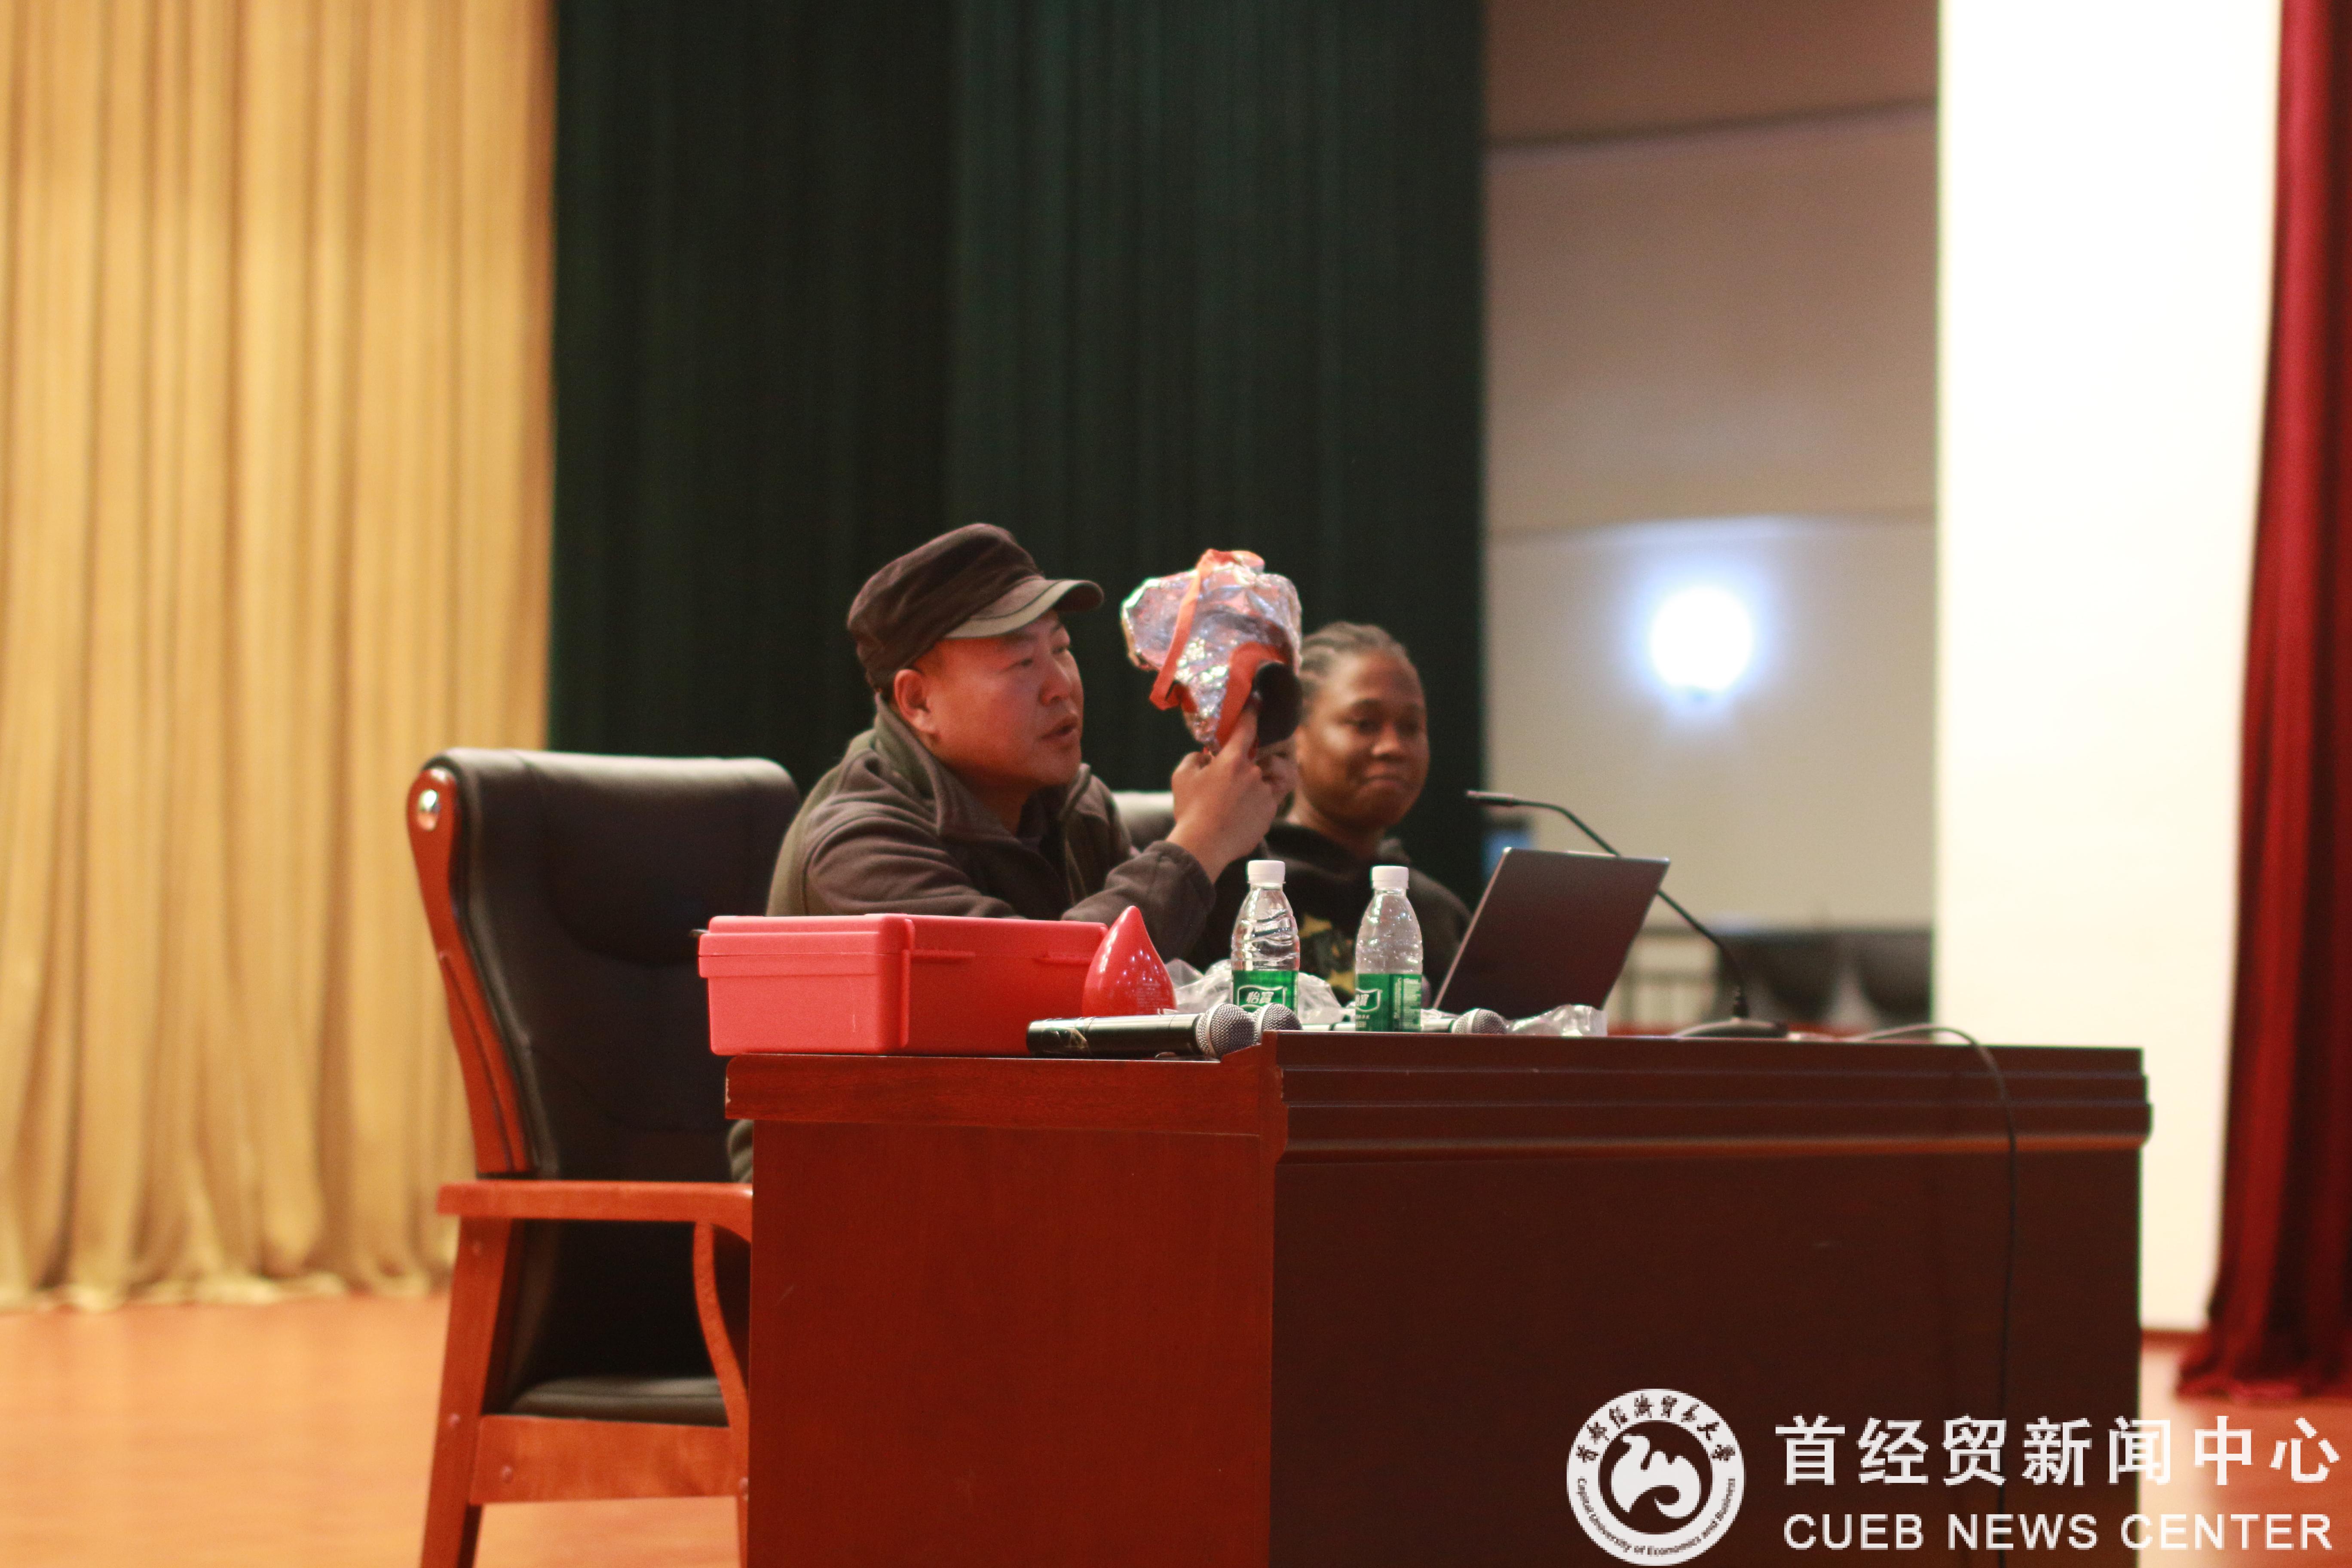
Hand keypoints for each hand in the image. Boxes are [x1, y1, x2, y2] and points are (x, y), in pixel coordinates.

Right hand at [1164, 707, 1288, 881]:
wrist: (1203, 845)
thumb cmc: (1190, 809)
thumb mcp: (1182, 777)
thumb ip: (1195, 758)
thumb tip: (1205, 756)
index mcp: (1232, 760)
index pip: (1247, 728)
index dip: (1251, 712)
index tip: (1256, 702)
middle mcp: (1253, 773)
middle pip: (1251, 762)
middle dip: (1238, 770)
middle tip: (1221, 787)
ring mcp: (1265, 793)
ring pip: (1259, 783)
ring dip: (1247, 790)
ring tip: (1229, 806)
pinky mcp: (1270, 813)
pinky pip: (1265, 802)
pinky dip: (1253, 807)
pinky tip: (1237, 818)